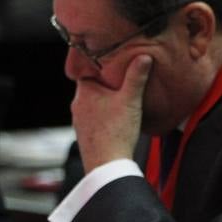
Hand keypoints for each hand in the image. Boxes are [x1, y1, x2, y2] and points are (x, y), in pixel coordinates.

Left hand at [72, 54, 151, 172]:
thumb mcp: (131, 100)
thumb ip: (136, 77)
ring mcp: (79, 122)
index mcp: (84, 92)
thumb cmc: (117, 132)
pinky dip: (104, 118)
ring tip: (122, 104)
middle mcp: (77, 106)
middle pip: (92, 88)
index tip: (115, 67)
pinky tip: (117, 123)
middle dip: (106, 86)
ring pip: (92, 105)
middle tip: (123, 84)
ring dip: (105, 103)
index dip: (102, 68)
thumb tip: (144, 56)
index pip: (89, 72)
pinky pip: (94, 120)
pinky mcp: (84, 136)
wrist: (107, 165)